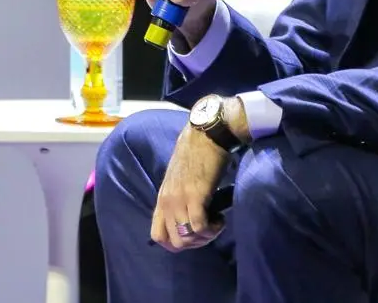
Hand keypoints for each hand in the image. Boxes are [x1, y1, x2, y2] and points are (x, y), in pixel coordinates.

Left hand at [151, 124, 232, 250]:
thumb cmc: (197, 153)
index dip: (176, 242)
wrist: (206, 134)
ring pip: (186, 238)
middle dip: (194, 243)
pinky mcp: (195, 195)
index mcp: (162, 198)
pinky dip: (212, 229)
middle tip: (209, 230)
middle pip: (173, 242)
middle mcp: (167, 201)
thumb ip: (179, 198)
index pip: (157, 236)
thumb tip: (189, 219)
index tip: (194, 233)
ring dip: (205, 237)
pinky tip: (221, 218)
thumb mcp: (180, 180)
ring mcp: (179, 198)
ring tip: (216, 223)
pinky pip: (199, 227)